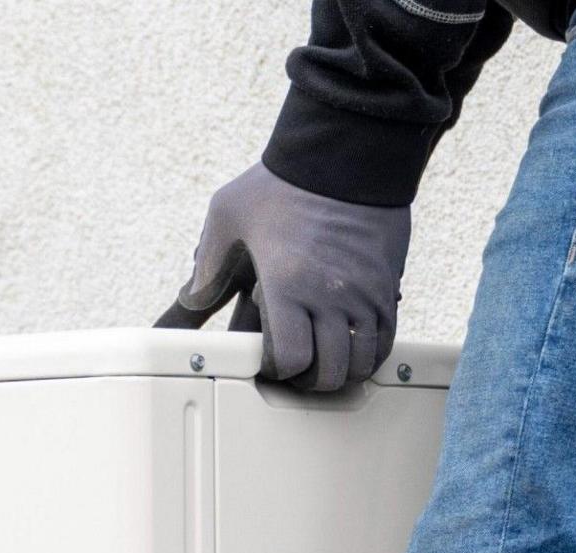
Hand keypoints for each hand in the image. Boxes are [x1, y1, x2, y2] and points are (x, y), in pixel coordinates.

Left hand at [164, 162, 410, 394]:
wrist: (347, 148)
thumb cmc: (282, 181)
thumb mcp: (228, 217)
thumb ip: (206, 266)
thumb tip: (189, 301)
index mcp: (286, 284)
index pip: (289, 359)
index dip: (278, 371)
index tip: (268, 363)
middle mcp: (330, 294)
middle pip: (329, 371)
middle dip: (310, 381)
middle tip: (296, 374)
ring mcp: (364, 292)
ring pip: (361, 361)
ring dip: (342, 372)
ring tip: (324, 365)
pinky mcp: (387, 283)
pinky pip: (386, 338)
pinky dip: (370, 354)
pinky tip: (353, 351)